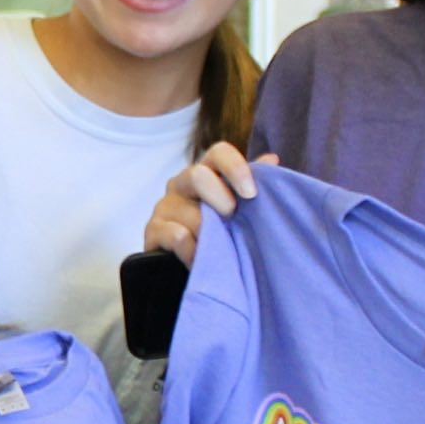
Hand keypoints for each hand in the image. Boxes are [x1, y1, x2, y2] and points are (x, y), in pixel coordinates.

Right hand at [141, 142, 268, 262]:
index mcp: (207, 172)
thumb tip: (272, 159)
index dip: (236, 167)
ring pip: (191, 213)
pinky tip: (200, 261)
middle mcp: (182, 183)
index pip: (219, 152)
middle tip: (231, 220)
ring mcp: (164, 206)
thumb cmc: (222, 234)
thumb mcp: (242, 210)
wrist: (195, 271)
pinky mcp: (152, 231)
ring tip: (219, 249)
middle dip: (220, 200)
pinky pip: (178, 236)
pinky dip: (195, 252)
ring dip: (211, 235)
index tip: (251, 193)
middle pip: (197, 175)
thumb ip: (254, 185)